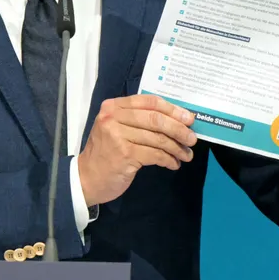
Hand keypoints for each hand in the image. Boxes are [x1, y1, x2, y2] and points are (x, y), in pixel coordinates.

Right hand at [76, 94, 196, 206]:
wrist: (86, 178)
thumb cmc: (107, 152)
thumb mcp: (118, 128)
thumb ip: (140, 120)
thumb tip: (177, 120)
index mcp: (114, 106)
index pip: (150, 102)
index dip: (172, 109)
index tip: (189, 118)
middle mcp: (113, 117)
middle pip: (156, 119)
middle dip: (179, 129)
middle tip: (192, 139)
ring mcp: (117, 136)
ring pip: (158, 138)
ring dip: (177, 148)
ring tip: (186, 155)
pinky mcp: (124, 154)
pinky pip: (155, 154)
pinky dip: (168, 160)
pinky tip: (173, 164)